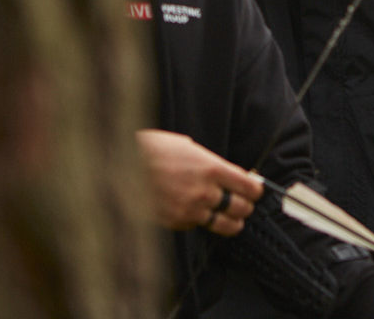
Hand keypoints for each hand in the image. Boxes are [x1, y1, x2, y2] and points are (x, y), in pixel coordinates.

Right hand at [136, 129, 263, 235]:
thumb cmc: (151, 150)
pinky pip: (196, 226)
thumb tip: (224, 173)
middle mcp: (204, 192)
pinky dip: (199, 222)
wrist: (118, 165)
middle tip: (244, 204)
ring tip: (233, 220)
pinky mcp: (174, 222)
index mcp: (211, 168)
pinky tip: (196, 214)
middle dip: (245, 206)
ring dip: (231, 222)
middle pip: (241, 208)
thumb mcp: (186, 147)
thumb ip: (208, 163)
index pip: (248, 186)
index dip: (256, 189)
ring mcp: (189, 210)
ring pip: (224, 225)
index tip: (256, 189)